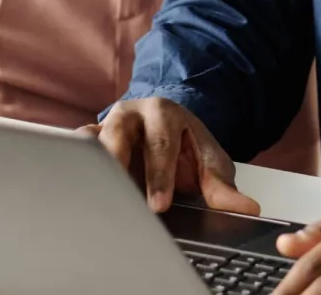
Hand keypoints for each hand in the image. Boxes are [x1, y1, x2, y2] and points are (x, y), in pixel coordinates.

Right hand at [83, 97, 259, 215]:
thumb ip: (223, 187)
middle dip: (120, 164)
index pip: (161, 142)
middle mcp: (131, 114)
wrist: (167, 133)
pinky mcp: (86, 142)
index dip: (160, 175)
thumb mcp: (209, 164)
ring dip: (92, 164)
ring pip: (90, 139)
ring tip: (95, 193)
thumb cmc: (186, 147)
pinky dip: (72, 165)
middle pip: (119, 133)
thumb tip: (248, 208)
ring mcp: (105, 125)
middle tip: (120, 198)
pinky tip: (75, 187)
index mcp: (164, 113)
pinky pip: (73, 150)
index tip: (160, 205)